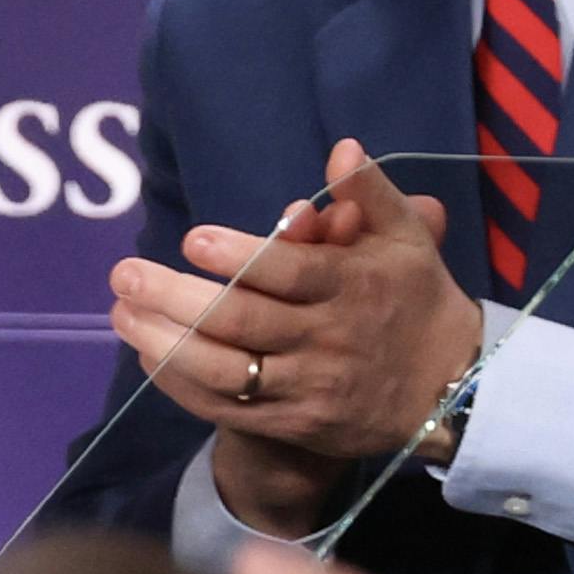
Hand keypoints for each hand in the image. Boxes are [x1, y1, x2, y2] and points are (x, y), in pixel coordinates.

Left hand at [110, 139, 481, 525]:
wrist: (452, 389)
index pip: (290, 273)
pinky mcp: (295, 424)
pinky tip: (149, 354)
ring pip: (225, 371)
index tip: (192, 240)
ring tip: (122, 312)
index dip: (240, 257)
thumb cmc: (415, 300)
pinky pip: (228, 409)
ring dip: (165, 343)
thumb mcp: (407, 240)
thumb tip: (343, 148)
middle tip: (126, 274)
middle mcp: (327, 339)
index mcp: (353, 287)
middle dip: (176, 298)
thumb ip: (372, 194)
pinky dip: (182, 385)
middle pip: (242, 322)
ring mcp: (309, 387)